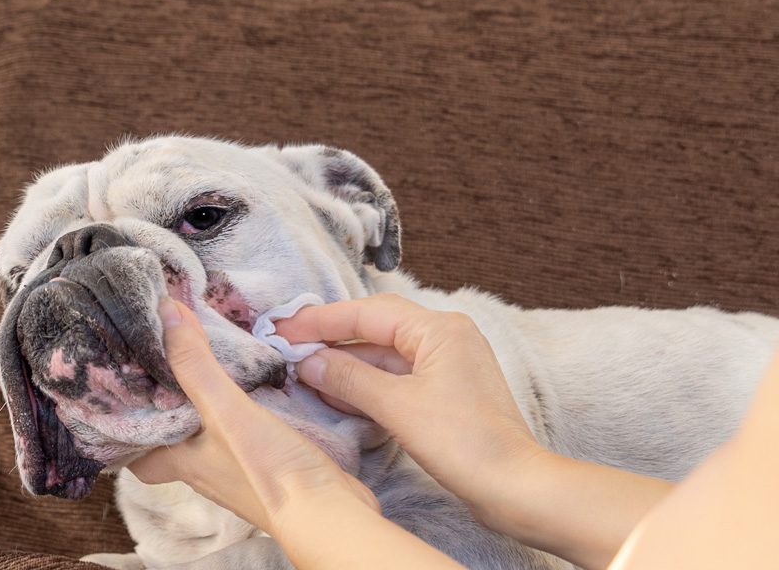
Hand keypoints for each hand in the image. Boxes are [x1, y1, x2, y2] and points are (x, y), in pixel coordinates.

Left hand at [127, 298, 378, 536]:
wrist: (329, 513)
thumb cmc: (269, 471)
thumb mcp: (225, 410)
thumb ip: (195, 364)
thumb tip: (165, 312)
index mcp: (182, 462)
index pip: (136, 451)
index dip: (128, 425)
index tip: (128, 387)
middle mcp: (205, 469)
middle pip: (174, 438)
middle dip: (172, 405)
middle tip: (171, 363)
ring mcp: (238, 470)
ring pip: (210, 434)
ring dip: (207, 404)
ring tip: (207, 362)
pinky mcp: (269, 466)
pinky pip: (243, 434)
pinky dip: (241, 409)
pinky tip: (254, 386)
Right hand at [275, 293, 542, 521]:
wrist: (513, 486)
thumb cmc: (464, 442)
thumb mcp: (397, 407)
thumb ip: (348, 378)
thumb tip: (308, 361)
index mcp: (439, 328)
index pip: (367, 312)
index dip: (321, 320)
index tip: (284, 327)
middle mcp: (445, 336)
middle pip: (375, 327)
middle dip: (331, 339)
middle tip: (288, 345)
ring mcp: (446, 363)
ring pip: (384, 354)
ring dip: (346, 364)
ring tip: (304, 372)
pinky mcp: (445, 391)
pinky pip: (396, 377)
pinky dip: (366, 384)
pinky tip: (336, 393)